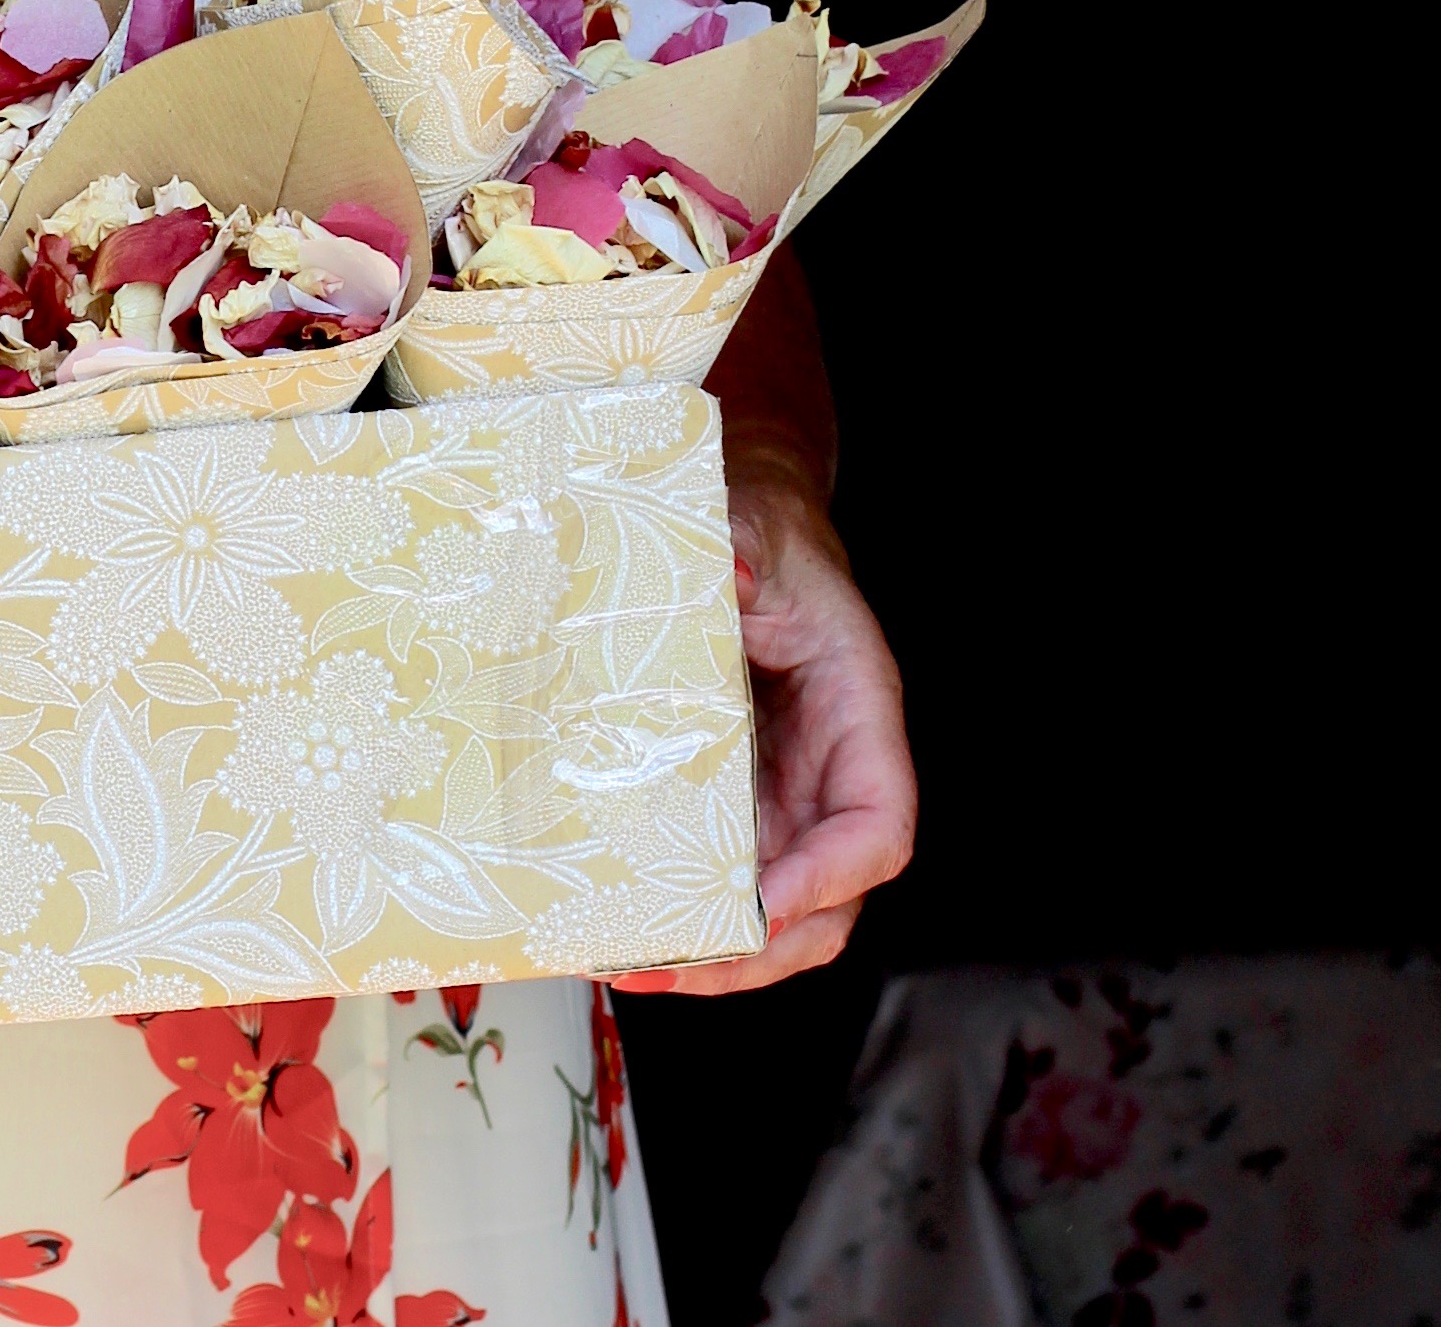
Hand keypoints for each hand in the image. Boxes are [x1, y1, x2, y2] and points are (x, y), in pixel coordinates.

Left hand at [615, 467, 913, 994]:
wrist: (744, 537)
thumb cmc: (762, 536)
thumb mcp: (754, 530)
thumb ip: (746, 547)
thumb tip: (731, 566)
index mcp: (857, 716)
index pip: (876, 826)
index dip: (830, 875)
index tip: (764, 904)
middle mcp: (828, 775)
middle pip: (829, 901)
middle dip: (760, 949)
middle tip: (673, 965)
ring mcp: (782, 800)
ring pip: (778, 911)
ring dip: (717, 954)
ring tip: (633, 965)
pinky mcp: (733, 808)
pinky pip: (723, 881)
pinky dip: (684, 918)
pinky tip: (618, 930)